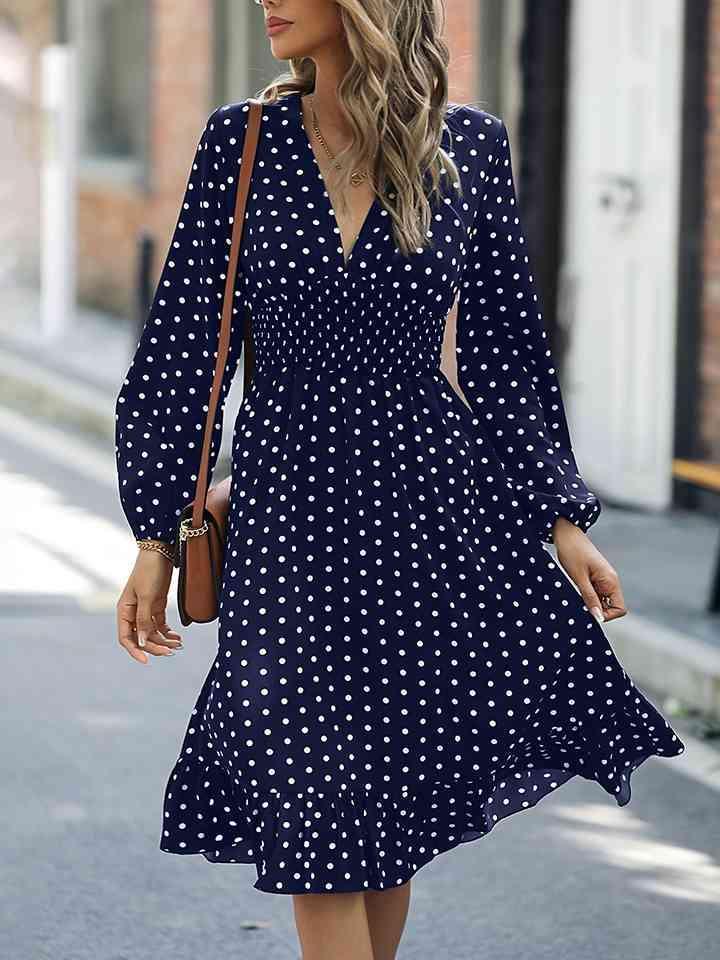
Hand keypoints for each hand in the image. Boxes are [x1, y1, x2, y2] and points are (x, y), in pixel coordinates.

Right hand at [116, 549, 183, 663]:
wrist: (161, 551)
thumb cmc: (149, 571)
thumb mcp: (147, 596)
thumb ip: (144, 620)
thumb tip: (142, 642)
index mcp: (124, 610)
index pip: (126, 638)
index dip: (135, 651)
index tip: (147, 661)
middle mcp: (132, 612)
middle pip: (141, 637)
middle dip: (155, 646)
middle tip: (172, 651)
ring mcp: (144, 609)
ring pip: (152, 632)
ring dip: (164, 640)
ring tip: (179, 645)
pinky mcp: (156, 605)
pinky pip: (160, 625)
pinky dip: (168, 632)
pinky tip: (178, 637)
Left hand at [552, 517, 626, 623]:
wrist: (566, 534)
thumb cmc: (572, 551)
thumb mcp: (579, 577)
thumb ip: (589, 598)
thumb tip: (598, 618)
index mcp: (611, 581)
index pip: (620, 609)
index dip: (606, 615)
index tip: (588, 611)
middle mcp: (610, 582)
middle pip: (611, 607)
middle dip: (596, 610)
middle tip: (579, 603)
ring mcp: (602, 580)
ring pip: (601, 602)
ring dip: (590, 603)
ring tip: (575, 594)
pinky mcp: (594, 578)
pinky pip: (594, 594)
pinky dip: (586, 597)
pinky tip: (574, 591)